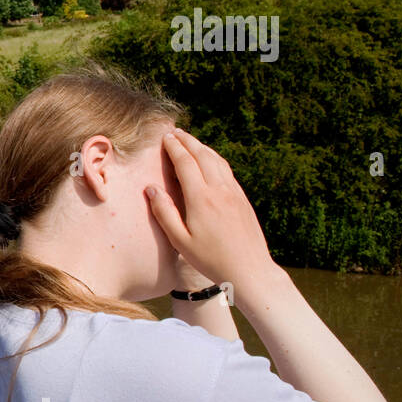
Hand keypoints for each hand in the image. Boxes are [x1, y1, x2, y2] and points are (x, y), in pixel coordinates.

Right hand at [144, 128, 274, 288]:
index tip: (165, 138)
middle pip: (202, 155)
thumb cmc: (211, 259)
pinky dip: (215, 158)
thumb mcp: (180, 241)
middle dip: (188, 140)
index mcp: (201, 199)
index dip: (174, 148)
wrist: (250, 269)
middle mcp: (219, 190)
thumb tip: (151, 188)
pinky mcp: (242, 199)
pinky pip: (227, 170)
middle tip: (175, 132)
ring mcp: (234, 193)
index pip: (185, 163)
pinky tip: (210, 160)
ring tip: (191, 141)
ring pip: (217, 160)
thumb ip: (164, 212)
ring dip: (202, 146)